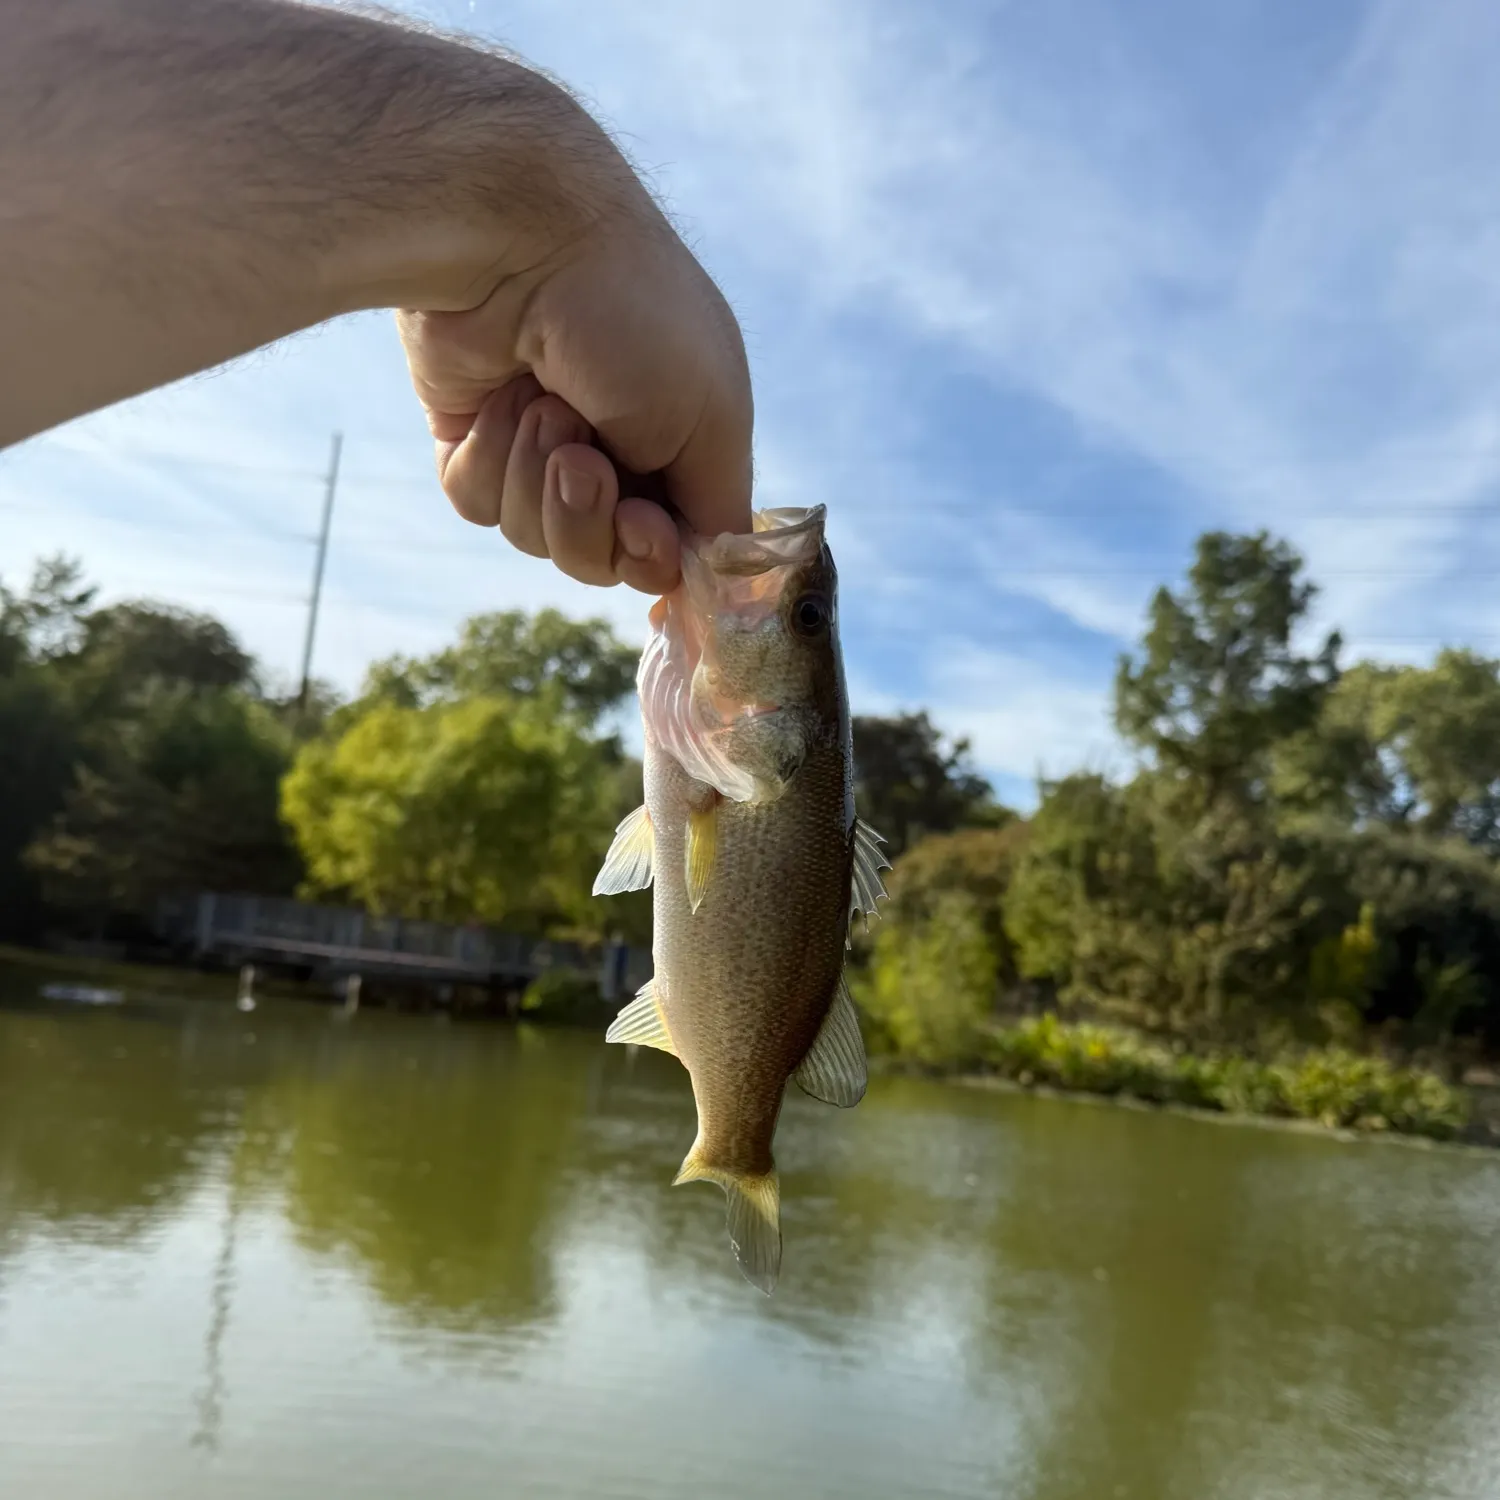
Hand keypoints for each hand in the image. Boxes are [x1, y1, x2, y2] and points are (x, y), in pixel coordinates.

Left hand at [399, 213, 753, 595]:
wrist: (518, 237)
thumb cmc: (633, 317)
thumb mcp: (713, 420)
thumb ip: (720, 511)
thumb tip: (716, 575)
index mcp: (683, 446)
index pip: (671, 553)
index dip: (650, 558)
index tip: (640, 522)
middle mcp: (616, 452)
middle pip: (599, 561)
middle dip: (585, 518)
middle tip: (579, 456)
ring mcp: (540, 448)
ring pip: (534, 537)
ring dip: (535, 473)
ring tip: (542, 400)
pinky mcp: (473, 438)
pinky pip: (478, 503)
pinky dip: (488, 457)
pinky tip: (496, 398)